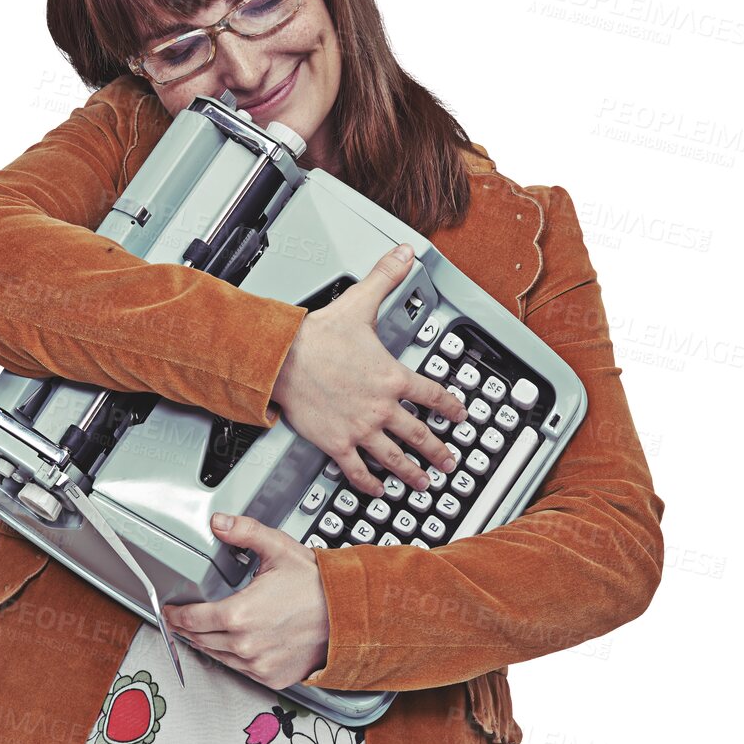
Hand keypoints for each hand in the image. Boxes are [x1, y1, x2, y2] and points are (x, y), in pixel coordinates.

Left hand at [163, 513, 330, 691]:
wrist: (351, 616)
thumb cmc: (318, 586)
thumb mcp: (279, 549)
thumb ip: (245, 532)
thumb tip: (219, 522)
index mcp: (240, 615)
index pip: (192, 620)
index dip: (176, 616)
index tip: (170, 612)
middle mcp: (246, 644)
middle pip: (201, 640)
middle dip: (189, 629)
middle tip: (182, 621)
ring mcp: (259, 664)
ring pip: (219, 656)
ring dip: (208, 644)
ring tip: (203, 632)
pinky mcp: (272, 677)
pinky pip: (240, 670)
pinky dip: (232, 658)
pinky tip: (232, 645)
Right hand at [270, 242, 466, 497]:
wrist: (281, 359)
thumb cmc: (316, 337)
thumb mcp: (360, 303)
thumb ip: (386, 277)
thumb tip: (404, 254)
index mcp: (393, 377)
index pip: (433, 395)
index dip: (452, 407)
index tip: (461, 416)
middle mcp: (382, 407)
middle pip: (419, 435)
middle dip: (439, 451)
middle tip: (450, 463)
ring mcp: (360, 428)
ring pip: (394, 457)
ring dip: (412, 472)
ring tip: (424, 484)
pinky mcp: (336, 442)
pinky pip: (357, 469)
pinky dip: (369, 483)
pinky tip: (377, 489)